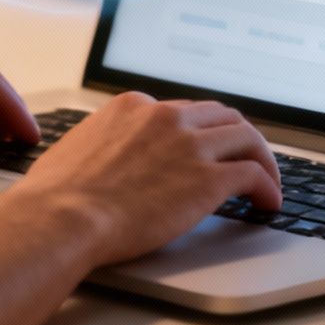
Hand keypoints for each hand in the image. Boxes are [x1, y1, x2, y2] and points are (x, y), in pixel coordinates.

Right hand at [16, 91, 281, 264]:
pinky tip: (268, 202)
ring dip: (262, 158)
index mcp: (133, 107)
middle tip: (244, 156)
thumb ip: (102, 143)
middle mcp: (166, 117)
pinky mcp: (209, 178)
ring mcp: (191, 146)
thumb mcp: (77, 147)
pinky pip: (254, 174)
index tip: (203, 148)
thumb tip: (102, 157)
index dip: (197, 131)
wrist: (62, 217)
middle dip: (236, 136)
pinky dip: (268, 186)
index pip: (181, 111)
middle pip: (220, 116)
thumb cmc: (56, 196)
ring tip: (267, 180)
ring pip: (246, 138)